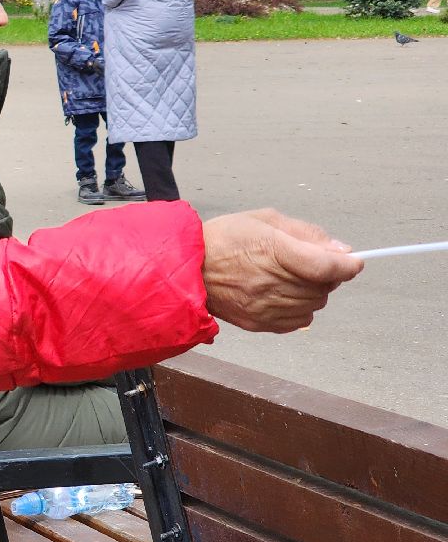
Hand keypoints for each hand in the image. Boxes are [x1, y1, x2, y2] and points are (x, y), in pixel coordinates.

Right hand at [201, 209, 362, 332]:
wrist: (187, 268)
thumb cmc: (222, 239)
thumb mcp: (264, 219)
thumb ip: (305, 233)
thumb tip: (340, 250)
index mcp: (273, 250)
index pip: (326, 266)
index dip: (348, 266)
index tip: (354, 262)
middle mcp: (270, 281)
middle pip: (324, 286)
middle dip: (326, 275)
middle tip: (310, 264)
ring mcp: (264, 305)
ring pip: (314, 304)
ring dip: (313, 292)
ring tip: (291, 278)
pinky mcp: (259, 322)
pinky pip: (299, 321)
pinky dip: (300, 309)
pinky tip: (283, 295)